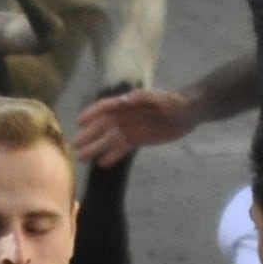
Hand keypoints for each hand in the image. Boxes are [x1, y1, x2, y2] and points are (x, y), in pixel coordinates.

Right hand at [73, 84, 199, 163]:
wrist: (187, 114)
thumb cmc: (172, 102)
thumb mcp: (156, 99)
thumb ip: (138, 100)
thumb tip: (121, 102)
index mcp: (126, 103)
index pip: (104, 108)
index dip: (91, 114)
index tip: (79, 122)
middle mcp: (123, 116)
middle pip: (102, 126)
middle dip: (88, 135)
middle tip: (75, 146)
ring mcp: (129, 129)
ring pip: (108, 140)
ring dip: (95, 148)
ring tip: (82, 158)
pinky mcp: (136, 140)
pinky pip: (120, 149)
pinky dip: (111, 156)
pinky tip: (101, 164)